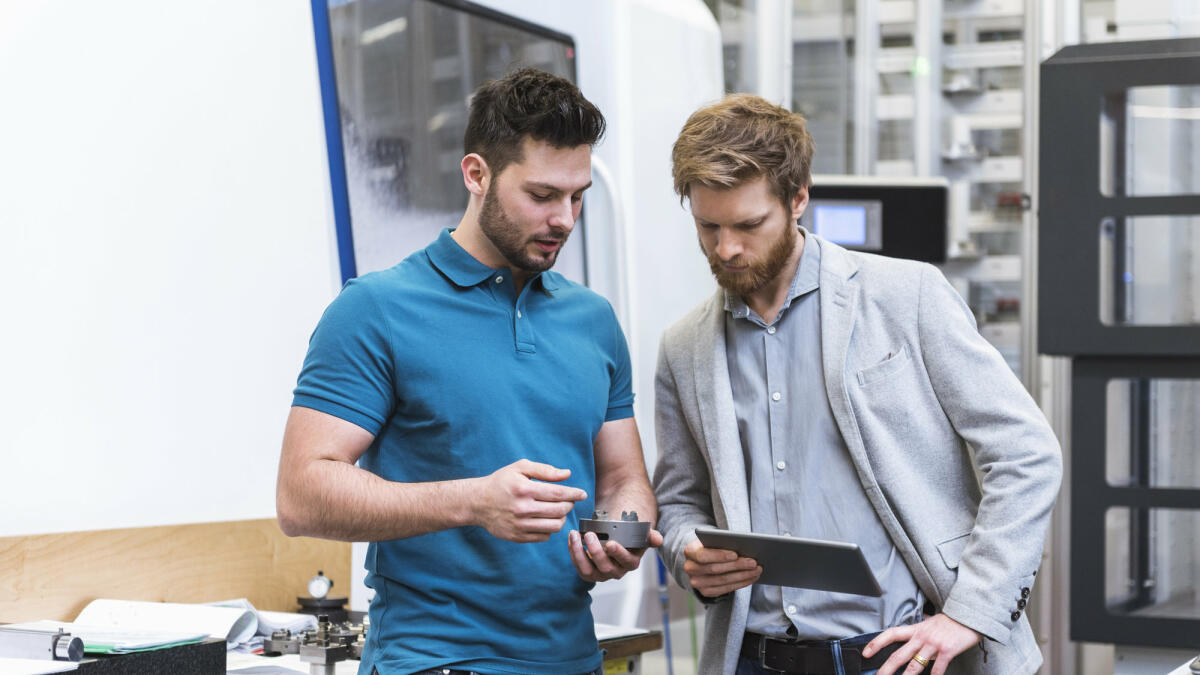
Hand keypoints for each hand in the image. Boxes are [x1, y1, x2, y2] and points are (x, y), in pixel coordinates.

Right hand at [471, 459, 586, 541]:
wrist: (477, 502)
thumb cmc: (501, 482)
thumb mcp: (520, 468)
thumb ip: (544, 470)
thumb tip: (567, 474)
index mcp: (524, 490)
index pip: (558, 493)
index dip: (574, 493)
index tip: (582, 493)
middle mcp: (522, 509)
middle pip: (559, 510)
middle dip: (569, 505)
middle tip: (569, 500)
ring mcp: (520, 525)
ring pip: (554, 526)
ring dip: (562, 518)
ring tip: (559, 511)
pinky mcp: (517, 537)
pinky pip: (544, 537)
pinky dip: (550, 529)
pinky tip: (545, 520)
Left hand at [568, 528, 663, 581]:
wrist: (616, 538)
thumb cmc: (628, 537)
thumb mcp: (641, 535)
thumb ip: (650, 536)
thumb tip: (658, 539)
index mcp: (630, 563)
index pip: (626, 561)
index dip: (618, 553)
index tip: (610, 543)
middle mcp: (616, 572)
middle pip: (605, 567)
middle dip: (596, 551)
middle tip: (590, 535)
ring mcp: (600, 574)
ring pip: (588, 570)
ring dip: (579, 554)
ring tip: (575, 536)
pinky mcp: (588, 572)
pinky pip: (578, 566)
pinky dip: (573, 553)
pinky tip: (572, 539)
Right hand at [682, 537, 760, 596]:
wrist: (701, 558)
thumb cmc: (711, 545)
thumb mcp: (713, 540)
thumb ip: (722, 542)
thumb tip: (743, 547)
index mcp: (690, 552)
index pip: (703, 555)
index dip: (719, 556)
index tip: (735, 554)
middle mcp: (690, 568)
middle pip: (715, 569)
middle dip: (737, 566)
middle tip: (754, 562)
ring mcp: (697, 582)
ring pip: (723, 580)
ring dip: (743, 576)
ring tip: (756, 570)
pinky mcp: (706, 592)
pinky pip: (726, 589)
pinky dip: (741, 583)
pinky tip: (751, 577)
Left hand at [862, 613, 981, 674]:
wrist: (970, 615)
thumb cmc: (951, 621)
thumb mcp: (931, 621)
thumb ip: (922, 627)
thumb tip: (916, 625)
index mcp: (916, 630)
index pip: (891, 634)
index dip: (876, 643)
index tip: (865, 653)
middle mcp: (921, 637)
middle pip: (898, 655)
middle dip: (886, 669)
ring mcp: (933, 644)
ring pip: (915, 665)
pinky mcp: (947, 651)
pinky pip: (937, 668)